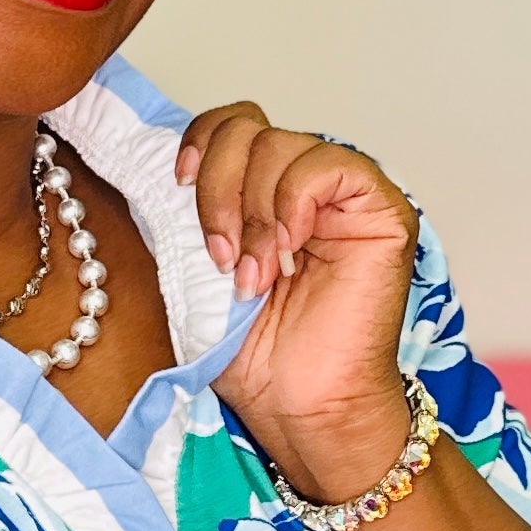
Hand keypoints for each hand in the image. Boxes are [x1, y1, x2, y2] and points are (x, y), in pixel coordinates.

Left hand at [177, 100, 422, 501]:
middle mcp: (301, 185)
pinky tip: (289, 252)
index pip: (230, 124)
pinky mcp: (381, 209)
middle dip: (218, 190)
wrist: (299, 405)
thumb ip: (183, 215)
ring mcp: (342, 196)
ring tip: (255, 275)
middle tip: (219, 256)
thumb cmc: (255, 355)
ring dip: (253, 213)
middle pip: (248, 127)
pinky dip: (295, 203)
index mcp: (258, 193)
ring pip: (282, 143)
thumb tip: (149, 167)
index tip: (176, 185)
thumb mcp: (194, 271)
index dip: (200, 142)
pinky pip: (330, 165)